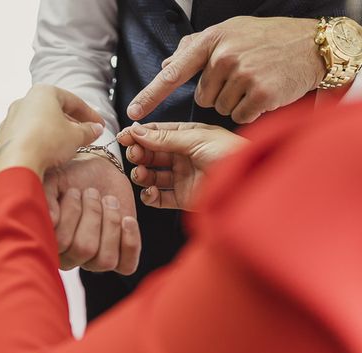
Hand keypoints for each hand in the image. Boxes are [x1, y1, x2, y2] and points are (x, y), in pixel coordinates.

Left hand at [0, 84, 104, 183]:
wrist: (16, 163)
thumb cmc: (46, 143)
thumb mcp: (76, 137)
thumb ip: (88, 131)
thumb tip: (95, 129)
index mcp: (44, 93)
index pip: (73, 101)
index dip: (90, 114)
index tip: (99, 125)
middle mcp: (24, 101)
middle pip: (53, 110)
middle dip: (71, 123)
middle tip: (84, 135)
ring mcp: (11, 119)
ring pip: (38, 123)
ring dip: (54, 132)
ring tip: (66, 146)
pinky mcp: (3, 138)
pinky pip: (26, 137)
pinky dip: (38, 142)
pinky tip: (47, 154)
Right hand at [44, 154, 139, 274]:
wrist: (96, 171)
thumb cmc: (69, 177)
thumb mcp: (52, 180)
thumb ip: (45, 197)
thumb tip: (52, 220)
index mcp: (49, 243)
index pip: (60, 242)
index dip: (71, 214)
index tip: (74, 191)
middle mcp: (69, 258)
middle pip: (84, 249)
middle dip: (93, 214)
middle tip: (92, 193)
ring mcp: (94, 262)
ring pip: (106, 260)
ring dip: (111, 224)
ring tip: (109, 202)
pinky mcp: (120, 259)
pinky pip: (127, 266)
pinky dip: (130, 241)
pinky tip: (127, 219)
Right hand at [118, 122, 246, 210]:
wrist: (250, 183)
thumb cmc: (231, 154)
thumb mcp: (196, 138)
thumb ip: (165, 137)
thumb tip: (137, 131)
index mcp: (188, 136)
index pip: (157, 133)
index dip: (139, 135)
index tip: (124, 137)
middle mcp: (183, 156)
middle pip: (152, 155)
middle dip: (139, 154)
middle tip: (134, 156)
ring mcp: (182, 177)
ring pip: (153, 176)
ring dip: (142, 175)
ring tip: (142, 174)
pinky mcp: (183, 198)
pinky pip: (160, 198)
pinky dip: (151, 197)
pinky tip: (150, 193)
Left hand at [127, 17, 323, 123]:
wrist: (312, 45)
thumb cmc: (267, 38)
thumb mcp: (230, 31)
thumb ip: (195, 47)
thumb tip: (167, 62)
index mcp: (212, 41)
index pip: (174, 72)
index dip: (151, 94)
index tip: (133, 112)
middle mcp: (224, 56)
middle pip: (202, 97)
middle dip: (218, 92)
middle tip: (242, 75)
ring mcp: (243, 75)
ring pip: (220, 107)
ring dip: (235, 100)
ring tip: (255, 80)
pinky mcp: (260, 94)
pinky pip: (240, 115)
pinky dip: (250, 110)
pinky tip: (264, 93)